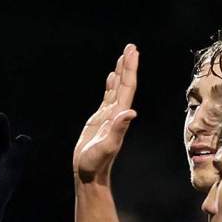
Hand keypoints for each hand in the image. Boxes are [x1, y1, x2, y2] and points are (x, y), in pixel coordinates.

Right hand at [74, 44, 138, 184]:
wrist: (89, 174)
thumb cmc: (96, 163)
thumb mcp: (107, 146)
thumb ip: (118, 130)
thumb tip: (130, 113)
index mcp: (119, 116)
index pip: (126, 88)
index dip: (130, 70)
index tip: (132, 53)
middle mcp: (116, 113)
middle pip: (124, 84)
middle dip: (127, 65)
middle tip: (131, 47)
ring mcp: (108, 116)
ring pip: (116, 89)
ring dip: (120, 72)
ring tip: (123, 56)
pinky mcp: (99, 120)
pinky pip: (107, 97)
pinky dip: (110, 85)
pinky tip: (110, 78)